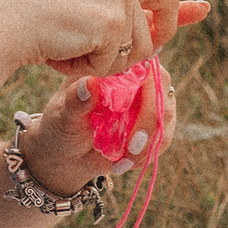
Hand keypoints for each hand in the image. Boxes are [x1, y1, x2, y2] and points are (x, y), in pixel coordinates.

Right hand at [0, 0, 207, 82]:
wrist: (2, 20)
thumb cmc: (34, 15)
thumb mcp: (82, 3)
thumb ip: (117, 7)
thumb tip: (146, 18)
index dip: (181, 11)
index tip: (204, 11)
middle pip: (157, 30)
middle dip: (142, 51)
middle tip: (103, 55)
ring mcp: (118, 1)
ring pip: (132, 55)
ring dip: (102, 63)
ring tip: (68, 45)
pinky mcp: (110, 24)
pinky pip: (111, 66)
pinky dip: (87, 69)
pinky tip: (63, 52)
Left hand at [14, 62, 182, 198]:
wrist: (66, 151)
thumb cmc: (61, 124)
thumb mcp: (63, 114)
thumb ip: (75, 101)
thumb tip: (89, 83)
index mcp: (116, 65)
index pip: (143, 64)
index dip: (145, 86)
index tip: (130, 110)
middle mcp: (138, 79)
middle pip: (161, 92)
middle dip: (149, 123)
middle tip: (132, 148)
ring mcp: (150, 103)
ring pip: (166, 118)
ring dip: (148, 145)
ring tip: (121, 162)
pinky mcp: (155, 126)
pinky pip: (162, 138)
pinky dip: (146, 155)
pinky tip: (123, 164)